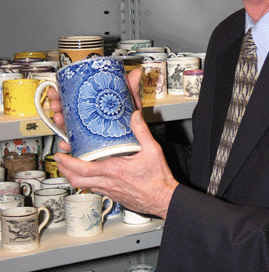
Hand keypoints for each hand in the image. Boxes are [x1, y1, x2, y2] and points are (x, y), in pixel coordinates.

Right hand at [47, 68, 143, 151]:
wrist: (136, 140)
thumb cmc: (131, 119)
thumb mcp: (130, 102)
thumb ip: (131, 88)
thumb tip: (137, 73)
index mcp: (94, 104)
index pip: (74, 96)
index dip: (63, 92)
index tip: (57, 89)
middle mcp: (88, 116)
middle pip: (67, 110)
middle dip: (57, 106)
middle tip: (56, 103)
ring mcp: (87, 131)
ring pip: (68, 126)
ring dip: (60, 123)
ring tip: (59, 119)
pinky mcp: (89, 145)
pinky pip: (76, 145)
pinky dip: (69, 144)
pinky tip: (65, 143)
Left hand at [54, 110, 178, 219]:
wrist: (164, 199)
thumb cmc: (158, 179)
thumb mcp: (152, 150)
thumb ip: (142, 131)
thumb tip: (134, 115)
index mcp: (114, 171)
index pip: (83, 169)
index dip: (67, 163)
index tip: (59, 155)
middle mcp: (108, 183)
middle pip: (77, 180)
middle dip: (64, 170)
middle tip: (59, 160)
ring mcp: (109, 191)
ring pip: (83, 186)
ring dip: (74, 176)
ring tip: (70, 166)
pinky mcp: (113, 196)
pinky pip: (94, 189)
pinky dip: (86, 182)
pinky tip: (90, 175)